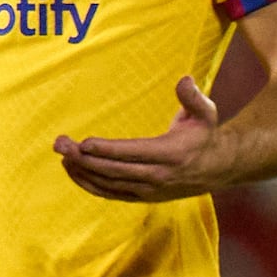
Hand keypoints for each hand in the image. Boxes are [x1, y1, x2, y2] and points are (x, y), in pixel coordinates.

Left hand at [55, 64, 263, 203]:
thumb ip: (193, 97)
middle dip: (84, 158)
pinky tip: (72, 170)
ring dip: (81, 170)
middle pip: (113, 170)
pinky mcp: (140, 196)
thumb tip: (184, 79)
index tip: (82, 142)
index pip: (132, 153)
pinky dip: (88, 183)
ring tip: (61, 154)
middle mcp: (157, 176)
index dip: (106, 150)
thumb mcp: (206, 113)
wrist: (216, 169)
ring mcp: (147, 190)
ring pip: (108, 183)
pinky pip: (109, 193)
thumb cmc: (204, 135)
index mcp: (170, 154)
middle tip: (60, 144)